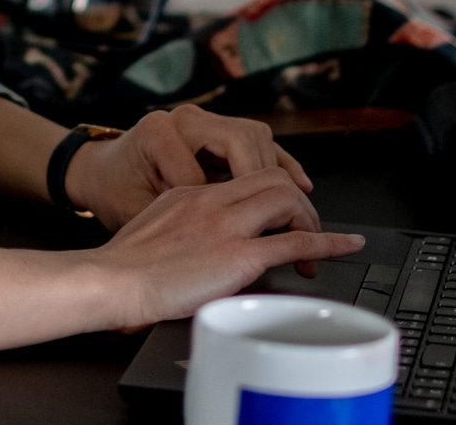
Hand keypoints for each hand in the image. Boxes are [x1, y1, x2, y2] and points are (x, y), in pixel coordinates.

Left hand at [64, 104, 313, 230]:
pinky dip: (279, 163)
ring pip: (257, 139)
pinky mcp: (213, 133)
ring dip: (280, 175)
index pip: (213, 173)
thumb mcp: (135, 211)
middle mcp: (184, 119)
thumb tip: (218, 247)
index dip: (233, 213)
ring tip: (299, 210)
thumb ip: (177, 224)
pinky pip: (257, 142)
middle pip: (247, 144)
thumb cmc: (111, 193)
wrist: (98, 173)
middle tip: (296, 224)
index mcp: (160, 134)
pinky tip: (299, 184)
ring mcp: (201, 122)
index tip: (254, 241)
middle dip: (274, 188)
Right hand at [81, 167, 364, 329]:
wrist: (110, 280)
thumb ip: (180, 229)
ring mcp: (227, 225)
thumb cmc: (119, 269)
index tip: (282, 208)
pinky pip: (296, 241)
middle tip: (304, 226)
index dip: (271, 189)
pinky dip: (328, 243)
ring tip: (318, 241)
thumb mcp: (151, 229)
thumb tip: (198, 247)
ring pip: (287, 198)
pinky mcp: (238, 255)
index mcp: (191, 193)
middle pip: (272, 177)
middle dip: (297, 200)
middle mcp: (213, 200)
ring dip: (310, 219)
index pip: (243, 175)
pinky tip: (344, 247)